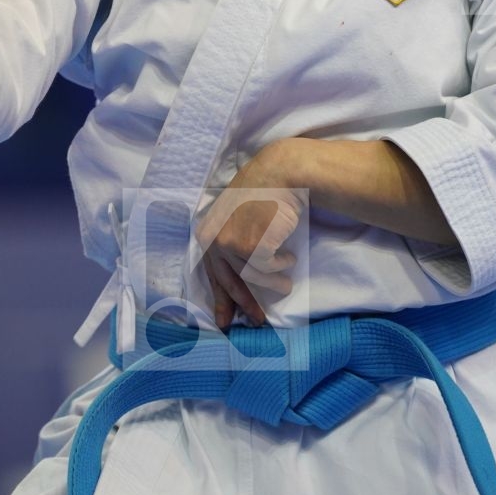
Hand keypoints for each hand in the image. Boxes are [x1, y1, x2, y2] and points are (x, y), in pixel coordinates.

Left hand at [194, 140, 305, 329]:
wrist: (277, 173)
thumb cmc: (259, 192)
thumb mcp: (232, 216)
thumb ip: (228, 240)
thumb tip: (235, 272)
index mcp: (207, 234)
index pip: (212, 274)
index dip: (220, 299)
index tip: (223, 321)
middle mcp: (216, 242)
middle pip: (232, 283)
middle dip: (246, 304)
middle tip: (257, 321)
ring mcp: (235, 245)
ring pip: (256, 278)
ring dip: (273, 283)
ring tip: (285, 284)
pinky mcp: (255, 247)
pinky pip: (272, 267)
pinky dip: (282, 264)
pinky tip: (288, 255)